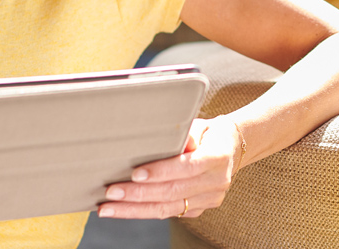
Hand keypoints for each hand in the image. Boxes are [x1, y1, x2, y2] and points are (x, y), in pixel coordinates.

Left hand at [96, 118, 239, 218]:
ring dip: (134, 209)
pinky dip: (143, 212)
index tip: (134, 174)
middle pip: (172, 192)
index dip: (160, 172)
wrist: (230, 149)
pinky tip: (123, 209)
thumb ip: (184, 133)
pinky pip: (168, 213)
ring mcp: (209, 199)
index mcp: (217, 157)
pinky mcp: (199, 209)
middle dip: (138, 194)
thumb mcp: (199, 125)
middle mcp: (216, 182)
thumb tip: (167, 138)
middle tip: (111, 192)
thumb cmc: (207, 134)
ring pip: (167, 208)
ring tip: (108, 208)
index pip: (186, 167)